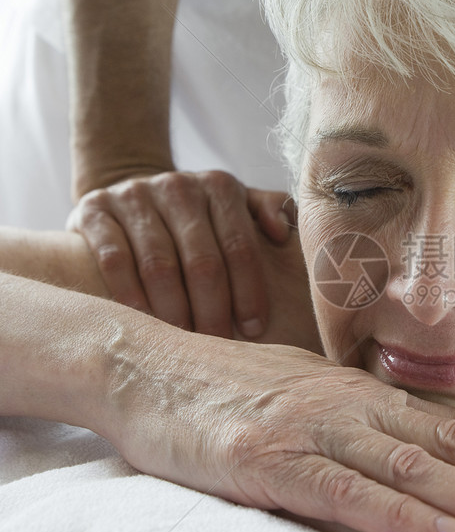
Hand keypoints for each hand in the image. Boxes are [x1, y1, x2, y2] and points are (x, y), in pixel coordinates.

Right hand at [68, 170, 291, 338]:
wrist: (135, 197)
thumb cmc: (200, 218)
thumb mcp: (237, 206)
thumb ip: (268, 211)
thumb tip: (282, 234)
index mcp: (219, 186)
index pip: (240, 246)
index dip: (249, 291)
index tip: (254, 328)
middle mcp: (177, 185)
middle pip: (201, 260)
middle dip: (213, 310)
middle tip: (217, 345)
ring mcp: (133, 195)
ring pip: (159, 264)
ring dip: (174, 310)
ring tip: (183, 341)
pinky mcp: (95, 209)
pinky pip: (115, 259)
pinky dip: (130, 295)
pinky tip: (143, 322)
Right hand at [105, 321, 454, 531]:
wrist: (141, 368)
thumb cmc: (226, 391)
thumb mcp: (307, 403)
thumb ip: (361, 428)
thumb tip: (413, 457)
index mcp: (368, 397)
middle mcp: (355, 407)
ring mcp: (315, 430)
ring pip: (418, 468)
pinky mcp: (271, 460)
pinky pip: (347, 493)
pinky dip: (402, 515)